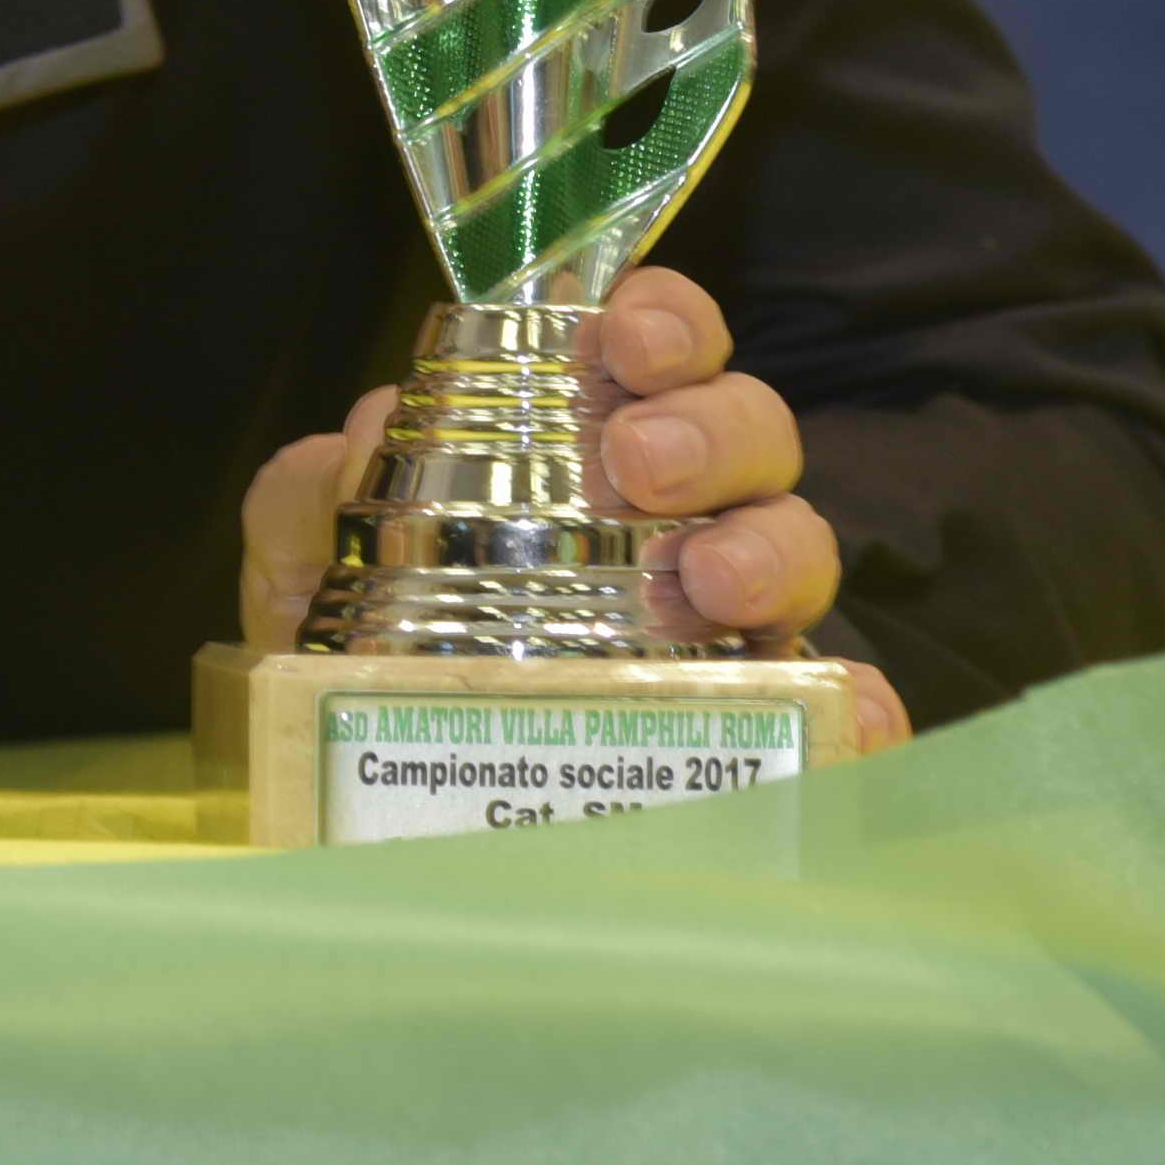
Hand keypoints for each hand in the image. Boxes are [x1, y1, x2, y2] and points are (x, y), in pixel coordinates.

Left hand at [232, 268, 911, 751]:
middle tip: (642, 463)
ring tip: (711, 582)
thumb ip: (308, 510)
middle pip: (747, 435)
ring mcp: (735, 635)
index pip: (657, 355)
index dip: (663, 321)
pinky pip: (840, 717)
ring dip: (772, 546)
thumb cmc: (372, 685)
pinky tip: (839, 710)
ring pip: (801, 551)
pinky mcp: (773, 744)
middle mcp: (679, 528)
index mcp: (588, 462)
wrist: (388, 844)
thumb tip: (356, 437)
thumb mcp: (313, 592)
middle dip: (713, 426)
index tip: (626, 336)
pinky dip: (855, 706)